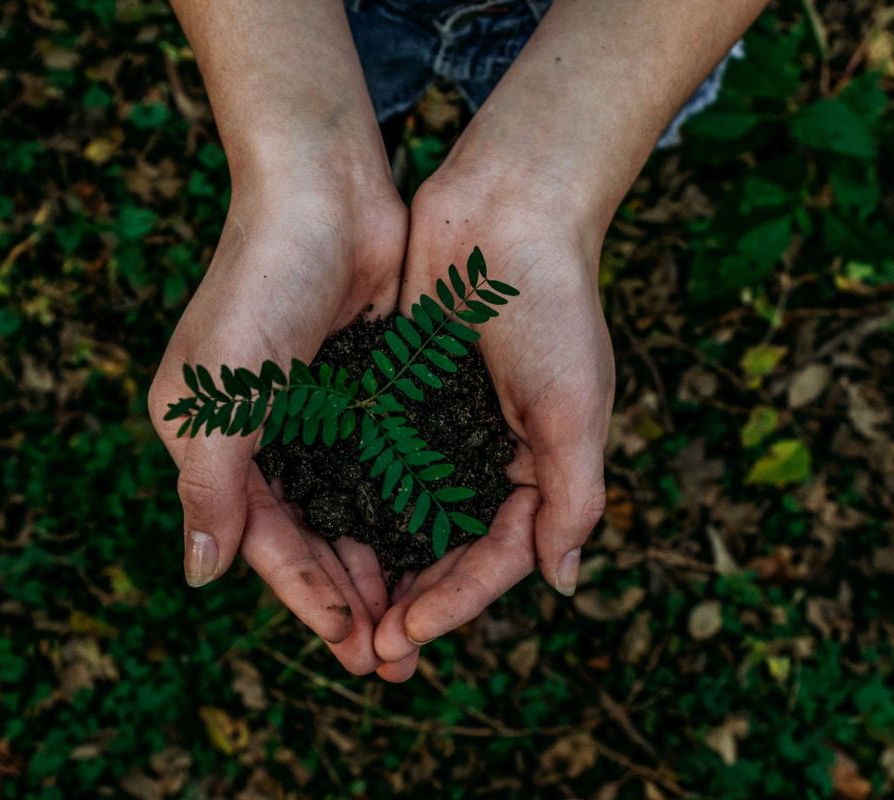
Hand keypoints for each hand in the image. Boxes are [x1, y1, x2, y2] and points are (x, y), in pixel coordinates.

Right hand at [148, 172, 406, 674]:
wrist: (324, 192)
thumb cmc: (260, 286)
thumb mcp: (219, 395)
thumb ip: (210, 488)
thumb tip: (200, 576)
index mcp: (214, 442)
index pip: (264, 541)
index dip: (307, 597)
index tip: (352, 647)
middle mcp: (262, 436)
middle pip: (310, 537)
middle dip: (349, 598)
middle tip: (393, 658)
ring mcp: (316, 415)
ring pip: (351, 512)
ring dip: (380, 565)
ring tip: (417, 621)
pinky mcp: (363, 391)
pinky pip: (384, 468)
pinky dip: (403, 510)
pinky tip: (433, 547)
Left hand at [371, 170, 614, 680]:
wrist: (507, 209)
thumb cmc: (553, 306)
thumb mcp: (576, 407)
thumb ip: (573, 496)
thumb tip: (562, 583)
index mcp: (536, 469)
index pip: (495, 557)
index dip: (454, 602)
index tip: (405, 635)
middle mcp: (485, 457)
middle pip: (444, 550)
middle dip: (409, 602)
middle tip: (367, 651)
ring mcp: (438, 428)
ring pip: (401, 516)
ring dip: (374, 565)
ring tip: (339, 613)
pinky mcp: (398, 395)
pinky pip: (371, 462)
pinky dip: (351, 501)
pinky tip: (317, 533)